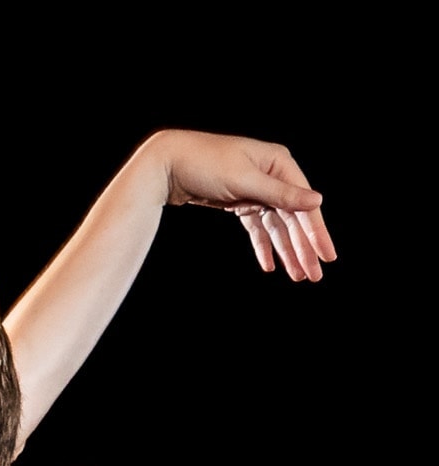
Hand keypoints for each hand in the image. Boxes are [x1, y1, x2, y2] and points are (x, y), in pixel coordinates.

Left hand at [150, 129, 335, 280]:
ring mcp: (256, 189)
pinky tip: (270, 265)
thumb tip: (317, 201)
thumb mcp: (243, 180)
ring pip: (276, 225)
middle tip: (314, 275)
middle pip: (293, 218)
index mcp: (279, 163)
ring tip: (298, 275)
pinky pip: (257, 227)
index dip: (316, 233)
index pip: (304, 204)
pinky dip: (263, 246)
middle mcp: (272, 175)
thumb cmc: (205, 163)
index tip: (327, 256)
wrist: (166, 162)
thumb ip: (280, 194)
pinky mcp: (240, 201)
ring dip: (286, 251)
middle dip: (303, 248)